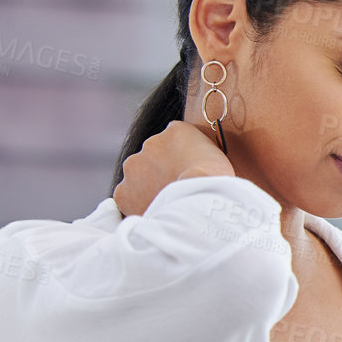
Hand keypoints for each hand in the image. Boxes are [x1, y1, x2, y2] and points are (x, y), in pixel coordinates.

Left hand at [113, 119, 235, 217]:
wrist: (200, 203)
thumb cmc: (218, 184)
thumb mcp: (218, 159)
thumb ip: (201, 154)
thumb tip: (195, 164)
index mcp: (177, 131)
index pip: (176, 140)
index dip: (184, 159)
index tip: (191, 173)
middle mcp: (150, 142)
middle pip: (155, 157)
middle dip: (163, 171)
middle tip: (181, 190)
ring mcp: (133, 166)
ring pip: (139, 176)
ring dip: (150, 186)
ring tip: (170, 203)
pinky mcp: (123, 191)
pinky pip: (129, 197)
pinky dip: (139, 204)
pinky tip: (158, 211)